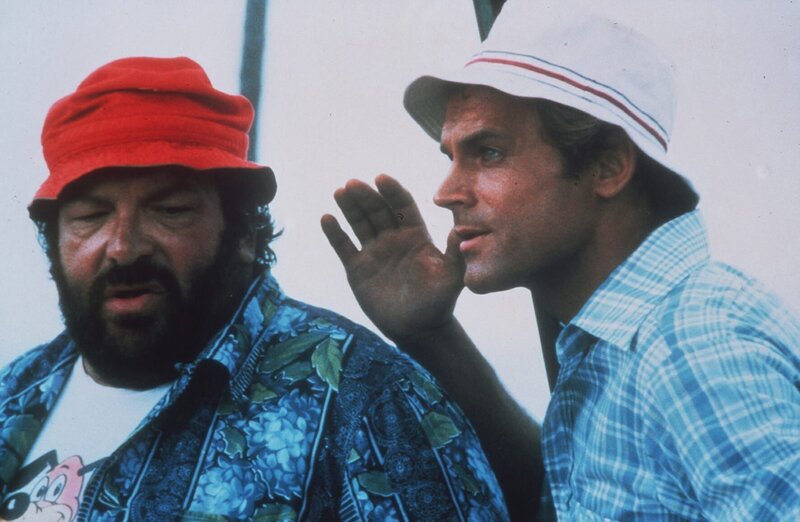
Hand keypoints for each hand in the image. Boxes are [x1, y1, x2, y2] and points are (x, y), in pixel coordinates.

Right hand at [321, 174, 464, 344]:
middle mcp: (393, 238)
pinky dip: (335, 233)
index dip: (392, 192)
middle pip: (378, 210)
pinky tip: (327, 218)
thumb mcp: (451, 277)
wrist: (418, 330)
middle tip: (354, 183)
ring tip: (340, 191)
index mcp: (416, 235)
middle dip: (366, 196)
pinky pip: (344, 246)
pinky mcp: (357, 268)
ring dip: (350, 207)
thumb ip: (455, 253)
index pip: (403, 206)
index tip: (382, 178)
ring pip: (359, 223)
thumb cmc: (438, 302)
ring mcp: (374, 252)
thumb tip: (461, 230)